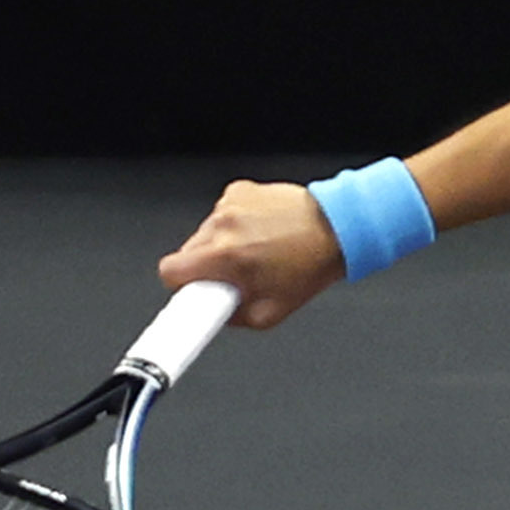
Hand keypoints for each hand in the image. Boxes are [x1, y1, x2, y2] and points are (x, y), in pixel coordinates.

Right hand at [157, 179, 347, 328]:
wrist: (339, 228)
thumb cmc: (311, 265)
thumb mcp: (271, 313)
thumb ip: (233, 318)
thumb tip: (214, 315)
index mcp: (225, 255)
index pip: (170, 271)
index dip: (179, 286)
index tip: (187, 294)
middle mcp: (222, 225)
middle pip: (186, 252)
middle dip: (205, 267)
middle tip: (236, 275)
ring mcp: (229, 204)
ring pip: (205, 232)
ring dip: (222, 244)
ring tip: (257, 251)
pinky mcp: (239, 190)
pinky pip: (223, 214)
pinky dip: (236, 224)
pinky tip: (261, 231)